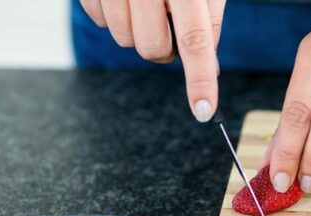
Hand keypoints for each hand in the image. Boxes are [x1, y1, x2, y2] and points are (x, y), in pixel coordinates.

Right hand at [79, 0, 224, 120]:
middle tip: (171, 28)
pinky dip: (115, 15)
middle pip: (152, 49)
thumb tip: (208, 64)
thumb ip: (209, 16)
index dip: (199, 80)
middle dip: (165, 49)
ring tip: (147, 2)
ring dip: (139, 30)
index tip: (203, 110)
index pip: (195, 40)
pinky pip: (101, 22)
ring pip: (125, 39)